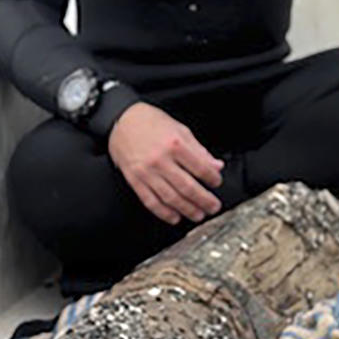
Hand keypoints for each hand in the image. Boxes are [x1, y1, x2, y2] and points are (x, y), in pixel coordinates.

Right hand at [107, 102, 223, 224]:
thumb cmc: (151, 123)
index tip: (216, 182)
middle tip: (213, 207)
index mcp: (175, 145)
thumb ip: (199, 150)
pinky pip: (150, 201)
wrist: (122, 121)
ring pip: (171, 198)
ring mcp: (146, 172)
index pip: (200, 168)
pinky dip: (164, 213)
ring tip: (198, 215)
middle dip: (204, 200)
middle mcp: (161, 160)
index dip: (212, 179)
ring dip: (187, 210)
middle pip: (188, 187)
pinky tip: (174, 217)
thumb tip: (216, 166)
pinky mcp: (135, 180)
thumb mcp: (180, 130)